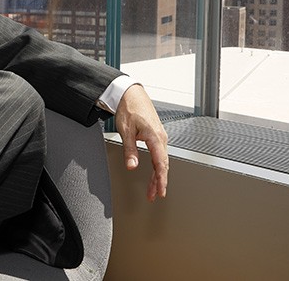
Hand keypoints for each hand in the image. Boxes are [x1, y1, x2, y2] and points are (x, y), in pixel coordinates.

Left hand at [114, 84, 168, 201]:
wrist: (130, 93)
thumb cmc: (129, 108)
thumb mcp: (125, 130)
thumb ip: (130, 150)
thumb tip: (132, 166)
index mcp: (155, 137)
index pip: (160, 163)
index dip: (161, 180)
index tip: (160, 191)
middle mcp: (160, 137)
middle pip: (162, 164)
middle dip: (159, 181)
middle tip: (154, 195)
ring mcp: (159, 136)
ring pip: (161, 160)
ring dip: (157, 175)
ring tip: (153, 189)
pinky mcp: (156, 135)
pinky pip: (159, 154)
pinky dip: (157, 165)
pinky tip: (154, 173)